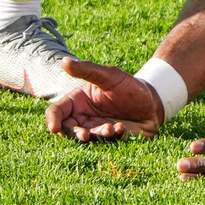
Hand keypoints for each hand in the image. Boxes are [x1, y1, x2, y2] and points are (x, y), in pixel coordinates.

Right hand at [46, 58, 165, 141]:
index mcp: (77, 101)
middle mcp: (83, 116)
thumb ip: (87, 69)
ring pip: (86, 137)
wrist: (153, 101)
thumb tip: (64, 61)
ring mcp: (95, 129)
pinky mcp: (109, 139)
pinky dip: (111, 136)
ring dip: (97, 134)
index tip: (54, 128)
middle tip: (85, 134)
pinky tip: (121, 127)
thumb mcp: (109, 75)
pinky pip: (104, 142)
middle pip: (67, 129)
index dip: (52, 120)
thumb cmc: (128, 86)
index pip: (57, 111)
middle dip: (74, 134)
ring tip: (111, 127)